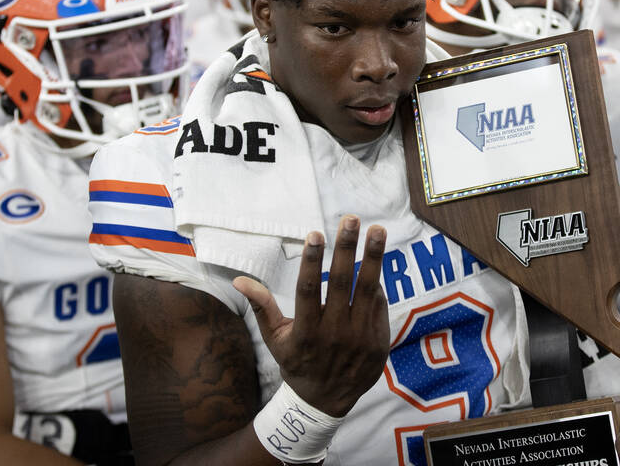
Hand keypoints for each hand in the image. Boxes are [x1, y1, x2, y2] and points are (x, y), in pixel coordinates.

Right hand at [233, 215, 389, 417]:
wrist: (327, 401)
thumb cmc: (296, 362)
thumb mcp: (275, 338)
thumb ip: (261, 307)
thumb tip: (240, 279)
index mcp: (305, 332)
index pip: (307, 290)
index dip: (310, 261)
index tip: (314, 234)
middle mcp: (333, 334)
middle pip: (340, 283)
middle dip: (346, 248)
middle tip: (350, 219)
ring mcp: (359, 338)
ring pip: (367, 290)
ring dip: (373, 257)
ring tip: (378, 230)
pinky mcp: (379, 341)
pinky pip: (378, 305)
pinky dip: (376, 283)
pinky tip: (375, 261)